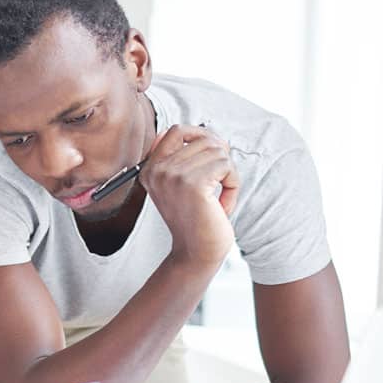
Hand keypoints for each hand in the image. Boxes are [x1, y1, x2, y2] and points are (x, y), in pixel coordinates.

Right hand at [139, 124, 238, 268]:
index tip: (212, 155)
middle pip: (203, 139)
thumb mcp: (181, 185)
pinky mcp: (193, 183)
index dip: (201, 136)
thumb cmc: (195, 219)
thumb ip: (186, 158)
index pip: (176, 130)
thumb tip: (209, 134)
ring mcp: (172, 175)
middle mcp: (157, 170)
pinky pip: (226, 166)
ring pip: (218, 152)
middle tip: (219, 183)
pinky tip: (223, 203)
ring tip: (220, 196)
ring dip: (228, 173)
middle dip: (220, 159)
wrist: (196, 252)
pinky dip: (233, 183)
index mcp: (149, 169)